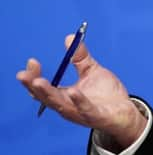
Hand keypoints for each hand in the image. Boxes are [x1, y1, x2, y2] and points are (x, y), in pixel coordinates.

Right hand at [16, 36, 147, 149]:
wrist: (126, 112)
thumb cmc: (106, 94)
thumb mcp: (92, 71)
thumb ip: (80, 57)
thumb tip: (70, 37)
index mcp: (64, 96)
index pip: (42, 89)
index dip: (34, 76)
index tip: (31, 61)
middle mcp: (68, 106)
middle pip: (46, 98)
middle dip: (34, 86)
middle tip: (24, 75)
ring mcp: (80, 113)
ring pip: (61, 105)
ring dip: (49, 94)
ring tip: (39, 82)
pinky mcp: (96, 116)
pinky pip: (86, 110)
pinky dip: (79, 101)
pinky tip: (73, 91)